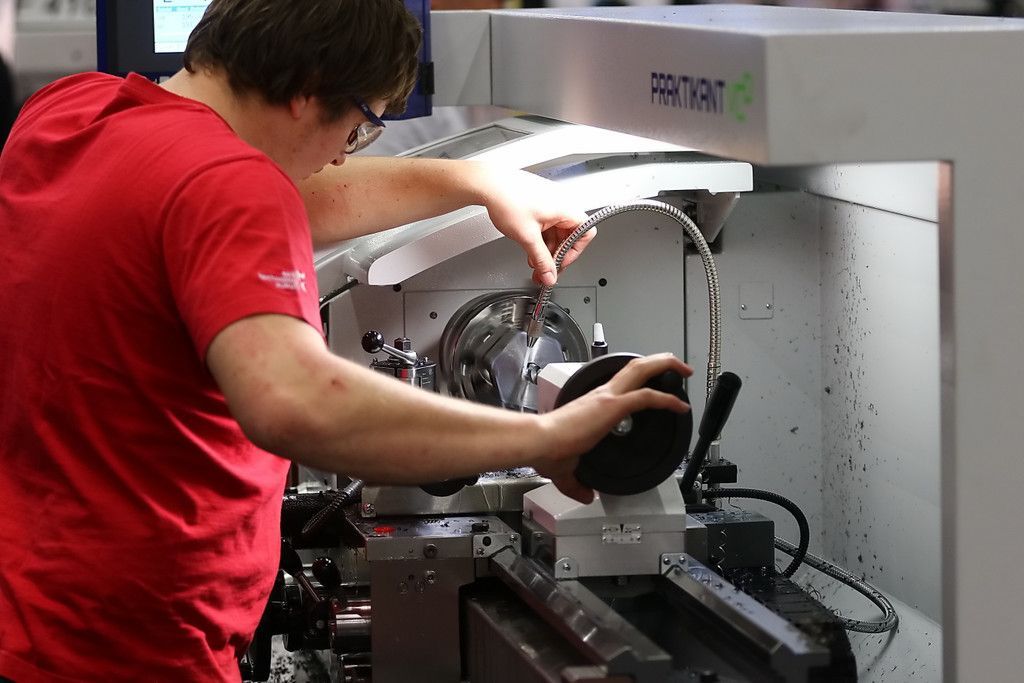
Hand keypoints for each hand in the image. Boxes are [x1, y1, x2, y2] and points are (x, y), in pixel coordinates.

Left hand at [476, 165, 591, 285]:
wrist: (488, 184)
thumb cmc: (507, 200)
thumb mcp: (527, 237)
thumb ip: (541, 260)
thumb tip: (550, 275)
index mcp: (565, 208)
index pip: (585, 234)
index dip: (574, 252)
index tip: (560, 263)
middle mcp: (561, 203)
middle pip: (569, 235)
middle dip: (556, 255)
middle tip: (545, 269)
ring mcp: (550, 202)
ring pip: (556, 232)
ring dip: (546, 249)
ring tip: (534, 262)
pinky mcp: (539, 203)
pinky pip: (546, 225)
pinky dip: (540, 238)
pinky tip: (529, 249)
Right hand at [532, 353, 693, 502]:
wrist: (538, 442)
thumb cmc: (546, 449)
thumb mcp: (565, 469)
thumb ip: (576, 483)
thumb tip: (585, 495)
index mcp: (592, 404)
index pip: (621, 383)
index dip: (640, 380)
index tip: (653, 386)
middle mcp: (601, 395)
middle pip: (635, 366)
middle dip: (660, 362)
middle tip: (678, 367)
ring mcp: (607, 398)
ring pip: (642, 370)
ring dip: (666, 367)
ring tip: (684, 370)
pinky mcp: (611, 407)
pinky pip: (647, 397)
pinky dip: (666, 399)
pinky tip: (679, 405)